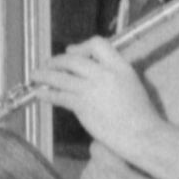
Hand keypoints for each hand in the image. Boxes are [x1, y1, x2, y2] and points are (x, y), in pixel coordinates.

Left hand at [36, 37, 165, 168]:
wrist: (142, 134)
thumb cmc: (139, 114)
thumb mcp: (130, 84)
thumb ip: (111, 74)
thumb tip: (90, 69)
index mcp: (120, 66)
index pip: (97, 44)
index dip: (81, 47)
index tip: (71, 51)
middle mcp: (105, 74)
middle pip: (72, 59)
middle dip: (56, 61)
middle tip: (48, 65)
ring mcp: (92, 89)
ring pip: (60, 76)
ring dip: (44, 75)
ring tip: (35, 76)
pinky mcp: (83, 106)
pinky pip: (59, 96)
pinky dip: (47, 94)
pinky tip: (41, 94)